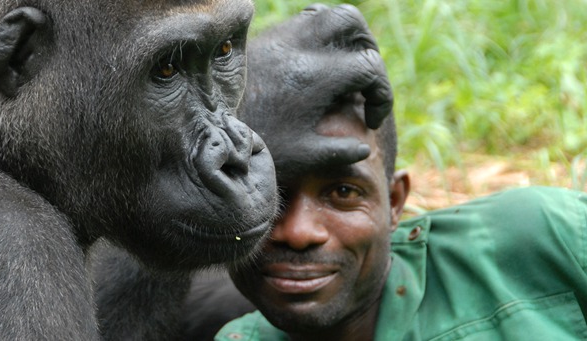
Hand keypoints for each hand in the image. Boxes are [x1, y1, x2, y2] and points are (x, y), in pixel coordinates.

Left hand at [240, 4, 392, 183]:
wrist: (204, 131)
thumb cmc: (255, 147)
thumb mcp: (302, 158)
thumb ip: (339, 152)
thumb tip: (363, 146)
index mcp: (315, 77)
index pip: (369, 67)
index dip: (381, 94)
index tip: (372, 119)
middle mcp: (300, 47)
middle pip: (353, 25)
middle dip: (368, 51)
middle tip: (364, 83)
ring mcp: (281, 37)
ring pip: (328, 14)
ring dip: (346, 38)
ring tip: (345, 70)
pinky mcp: (266, 38)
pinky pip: (303, 20)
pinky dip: (320, 35)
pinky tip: (317, 65)